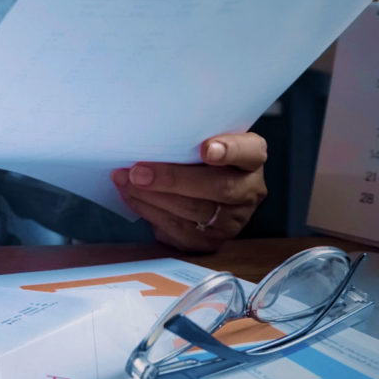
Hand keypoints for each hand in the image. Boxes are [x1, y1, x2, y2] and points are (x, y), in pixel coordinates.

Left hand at [111, 133, 267, 252]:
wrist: (196, 189)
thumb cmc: (195, 158)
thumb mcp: (199, 140)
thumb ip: (187, 138)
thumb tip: (147, 136)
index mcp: (252, 158)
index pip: (250, 152)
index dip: (230, 151)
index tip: (206, 149)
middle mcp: (249, 191)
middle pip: (220, 188)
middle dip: (173, 180)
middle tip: (138, 172)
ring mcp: (233, 221)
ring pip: (195, 212)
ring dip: (153, 198)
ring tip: (126, 182)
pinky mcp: (211, 241)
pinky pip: (179, 231)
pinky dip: (150, 212)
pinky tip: (132, 198)